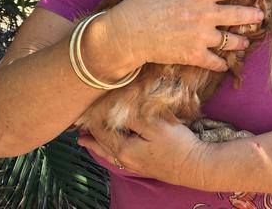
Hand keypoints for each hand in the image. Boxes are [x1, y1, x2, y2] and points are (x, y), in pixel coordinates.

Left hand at [77, 118, 211, 189]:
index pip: (101, 129)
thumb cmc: (176, 143)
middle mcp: (124, 158)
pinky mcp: (143, 166)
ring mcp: (134, 164)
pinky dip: (108, 151)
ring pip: (108, 152)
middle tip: (76, 124)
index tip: (84, 106)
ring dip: (96, 144)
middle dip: (90, 133)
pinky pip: (118, 157)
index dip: (92, 117)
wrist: (195, 166)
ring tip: (83, 139)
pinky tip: (109, 151)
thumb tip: (113, 109)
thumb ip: (132, 117)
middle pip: (101, 142)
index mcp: (123, 148)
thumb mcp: (154, 125)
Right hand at [106, 0, 264, 71]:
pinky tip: (225, 65)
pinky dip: (221, 64)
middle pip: (239, 14)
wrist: (127, 32)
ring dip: (241, 42)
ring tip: (246, 42)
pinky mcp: (193, 54)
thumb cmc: (141, 1)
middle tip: (260, 16)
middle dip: (253, 15)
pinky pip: (214, 61)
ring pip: (231, 41)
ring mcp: (201, 36)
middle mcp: (205, 14)